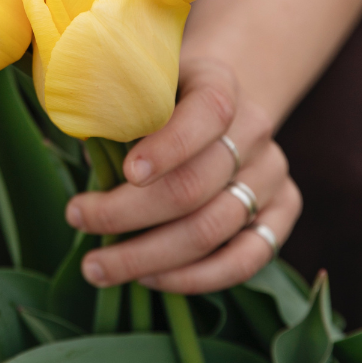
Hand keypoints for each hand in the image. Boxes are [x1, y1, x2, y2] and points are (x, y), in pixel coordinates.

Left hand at [64, 57, 302, 292]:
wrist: (217, 104)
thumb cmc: (159, 96)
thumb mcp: (138, 84)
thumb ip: (118, 112)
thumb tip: (87, 160)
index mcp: (218, 83)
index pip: (207, 114)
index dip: (168, 148)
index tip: (126, 174)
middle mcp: (254, 129)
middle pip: (196, 185)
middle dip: (127, 213)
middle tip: (77, 219)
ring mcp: (272, 172)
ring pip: (214, 229)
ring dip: (149, 256)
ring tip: (98, 265)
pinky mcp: (283, 210)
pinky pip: (248, 259)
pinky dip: (196, 278)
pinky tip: (149, 279)